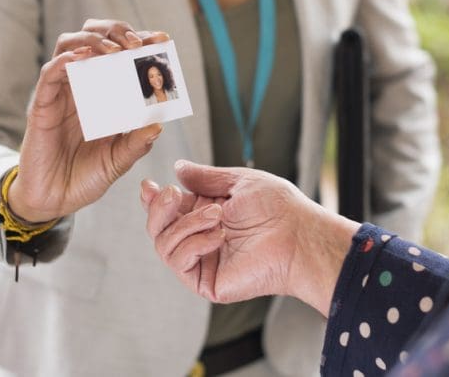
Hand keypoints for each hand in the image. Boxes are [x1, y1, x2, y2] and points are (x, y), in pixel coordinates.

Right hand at [8, 19, 170, 222]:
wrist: (54, 201)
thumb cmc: (86, 177)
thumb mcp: (119, 161)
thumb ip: (137, 143)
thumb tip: (158, 124)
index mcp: (104, 95)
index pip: (121, 55)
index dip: (139, 41)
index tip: (161, 38)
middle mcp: (83, 87)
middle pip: (93, 38)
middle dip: (115, 31)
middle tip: (136, 42)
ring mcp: (61, 93)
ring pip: (69, 46)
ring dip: (92, 41)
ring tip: (113, 50)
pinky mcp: (42, 105)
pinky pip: (49, 74)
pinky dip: (64, 60)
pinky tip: (79, 59)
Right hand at [140, 161, 359, 315]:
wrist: (298, 234)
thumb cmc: (278, 207)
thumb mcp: (238, 181)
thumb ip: (204, 177)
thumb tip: (177, 168)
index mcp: (205, 214)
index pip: (167, 210)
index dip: (152, 200)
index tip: (149, 186)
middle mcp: (199, 238)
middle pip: (156, 229)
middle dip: (159, 209)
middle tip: (174, 194)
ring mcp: (202, 261)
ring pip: (163, 245)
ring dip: (185, 224)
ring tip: (217, 215)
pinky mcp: (206, 281)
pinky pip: (179, 262)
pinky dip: (193, 244)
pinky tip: (218, 236)